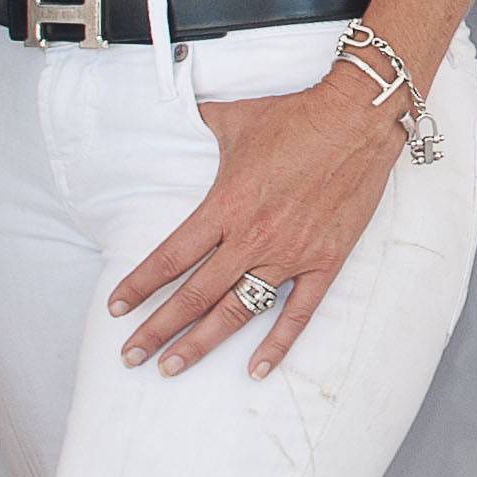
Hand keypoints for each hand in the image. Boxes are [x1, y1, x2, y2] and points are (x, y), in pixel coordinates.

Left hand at [112, 63, 407, 377]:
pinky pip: (298, 313)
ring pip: (236, 311)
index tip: (118, 308)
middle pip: (194, 295)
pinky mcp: (325, 261)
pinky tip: (257, 370)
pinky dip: (277, 344)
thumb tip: (184, 107)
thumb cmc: (297, 114)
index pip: (170, 258)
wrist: (358, 118)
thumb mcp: (237, 116)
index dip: (140, 286)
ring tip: (171, 367)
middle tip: (130, 356)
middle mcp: (251, 237)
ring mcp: (289, 254)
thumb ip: (205, 121)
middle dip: (157, 329)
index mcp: (225, 205)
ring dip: (201, 343)